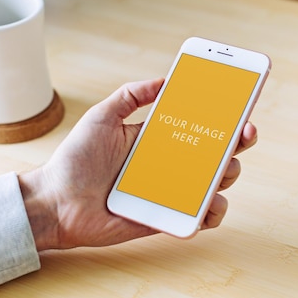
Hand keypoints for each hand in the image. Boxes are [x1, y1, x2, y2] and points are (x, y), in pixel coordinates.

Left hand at [18, 78, 257, 250]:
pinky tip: (207, 204)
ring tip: (220, 171)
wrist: (55, 203)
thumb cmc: (75, 160)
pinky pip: (198, 218)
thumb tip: (164, 79)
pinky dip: (210, 213)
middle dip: (236, 145)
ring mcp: (169, 192)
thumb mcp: (101, 117)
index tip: (240, 108)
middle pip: (215, 154)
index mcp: (157, 139)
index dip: (223, 118)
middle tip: (241, 135)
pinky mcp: (165, 218)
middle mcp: (169, 164)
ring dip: (226, 176)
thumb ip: (130, 95)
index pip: (198, 126)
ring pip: (214, 185)